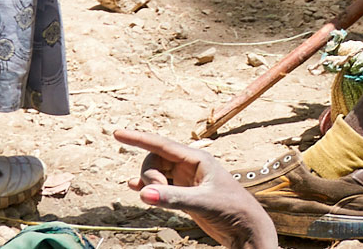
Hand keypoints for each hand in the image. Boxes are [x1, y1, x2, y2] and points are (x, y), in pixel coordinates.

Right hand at [115, 129, 277, 248]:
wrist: (245, 229)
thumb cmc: (231, 210)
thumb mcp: (202, 202)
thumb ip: (173, 198)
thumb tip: (143, 194)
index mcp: (197, 159)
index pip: (161, 144)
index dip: (138, 138)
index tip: (118, 133)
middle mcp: (190, 166)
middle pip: (155, 160)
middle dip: (149, 175)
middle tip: (156, 193)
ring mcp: (186, 180)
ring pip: (156, 174)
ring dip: (148, 184)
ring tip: (151, 198)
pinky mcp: (184, 194)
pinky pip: (160, 186)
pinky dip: (148, 188)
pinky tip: (135, 189)